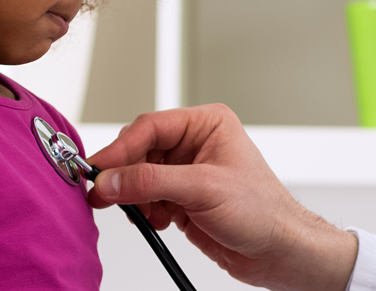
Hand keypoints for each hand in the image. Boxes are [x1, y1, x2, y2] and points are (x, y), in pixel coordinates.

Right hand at [86, 104, 357, 290]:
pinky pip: (146, 199)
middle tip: (102, 194)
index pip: (150, 127)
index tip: (97, 170)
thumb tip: (110, 179)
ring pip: (139, 177)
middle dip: (123, 175)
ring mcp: (187, 173)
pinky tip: (158, 221)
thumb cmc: (263, 212)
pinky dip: (144, 212)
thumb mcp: (204, 189)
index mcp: (207, 124)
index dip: (120, 148)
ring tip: (141, 212)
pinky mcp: (182, 199)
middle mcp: (195, 144)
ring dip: (134, 197)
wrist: (278, 251)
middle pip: (139, 151)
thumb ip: (151, 182)